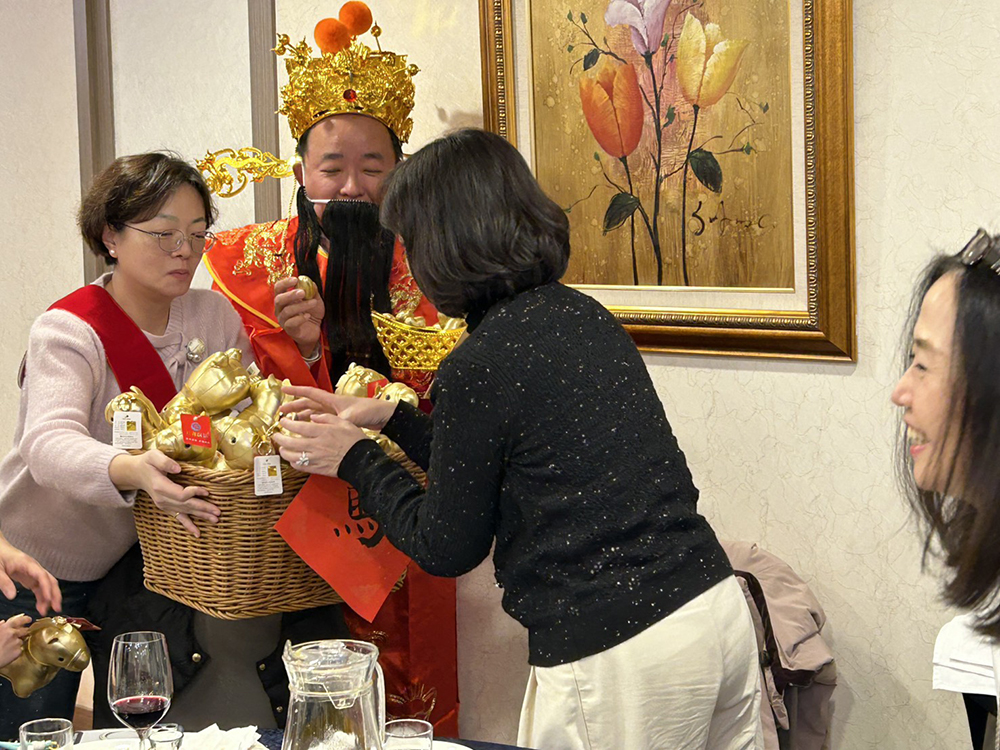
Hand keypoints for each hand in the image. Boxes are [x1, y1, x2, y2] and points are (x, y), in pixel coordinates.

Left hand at [0, 538, 60, 614]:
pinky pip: (40, 588)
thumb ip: (4, 582)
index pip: (42, 575)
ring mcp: (33, 573)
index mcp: (28, 564)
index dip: (46, 588)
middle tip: (56, 608)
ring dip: (49, 598)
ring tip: (46, 611)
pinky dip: (42, 597)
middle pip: (50, 580)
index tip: (48, 599)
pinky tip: (40, 606)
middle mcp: (34, 568)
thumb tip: (12, 596)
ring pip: (47, 585)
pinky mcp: (30, 578)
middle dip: (55, 594)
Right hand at [0, 614, 30, 666]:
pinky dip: (16, 651)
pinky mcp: (18, 651)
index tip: (29, 620)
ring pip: (21, 641)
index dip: (26, 619)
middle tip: (19, 636)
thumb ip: (0, 626)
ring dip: (17, 643)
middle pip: (25, 630)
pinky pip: (20, 649)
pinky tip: (8, 653)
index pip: (20, 620)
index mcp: (6, 627)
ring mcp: (16, 642)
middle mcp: (13, 633)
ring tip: (8, 647)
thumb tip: (3, 622)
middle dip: (23, 632)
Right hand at [109, 450, 220, 537]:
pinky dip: (189, 526)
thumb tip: (178, 469)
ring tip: (216, 520)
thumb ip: (165, 462)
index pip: (180, 494)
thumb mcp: (153, 456)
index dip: (194, 493)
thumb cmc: (147, 463)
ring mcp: (165, 505)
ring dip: (201, 516)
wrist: (137, 474)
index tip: (207, 491)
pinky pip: (179, 518)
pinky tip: (197, 533)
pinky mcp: (167, 507)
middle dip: (203, 508)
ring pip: (186, 512)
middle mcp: (162, 499)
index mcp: (160, 487)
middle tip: (218, 512)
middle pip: (186, 505)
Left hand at [272, 413, 366, 477]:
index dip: (287, 424)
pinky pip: (300, 466)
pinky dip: (293, 462)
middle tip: (276, 434)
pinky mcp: (317, 469)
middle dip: (280, 438)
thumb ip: (327, 418)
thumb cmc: (355, 441)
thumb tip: (314, 416)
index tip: (283, 421)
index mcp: (322, 432)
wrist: (362, 460)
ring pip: (292, 456)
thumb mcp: (344, 422)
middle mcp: (316, 445)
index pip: (298, 427)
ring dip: (284, 451)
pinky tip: (293, 459)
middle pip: (290, 442)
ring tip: (282, 447)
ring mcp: (315, 458)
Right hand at [274, 277, 324, 357]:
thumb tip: (311, 282)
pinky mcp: (289, 329)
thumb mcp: (315, 300)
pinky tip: (308, 315)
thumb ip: (312, 291)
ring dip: (301, 306)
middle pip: (278, 299)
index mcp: (284, 298)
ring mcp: (283, 320)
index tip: (295, 279)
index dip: (285, 282)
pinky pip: (291, 323)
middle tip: (302, 292)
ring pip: (286, 311)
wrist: (315, 330)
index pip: (278, 288)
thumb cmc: (312, 313)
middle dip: (290, 295)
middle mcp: (280, 309)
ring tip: (313, 303)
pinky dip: (300, 318)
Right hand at [281, 384, 397, 430]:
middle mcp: (332, 405)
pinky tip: (306, 428)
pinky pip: (320, 420)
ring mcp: (335, 412)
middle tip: (281, 411)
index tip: (284, 389)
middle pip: (308, 403)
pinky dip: (312, 423)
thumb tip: (328, 425)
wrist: (382, 415)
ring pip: (313, 412)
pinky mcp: (339, 419)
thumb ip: (339, 420)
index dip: (296, 391)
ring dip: (301, 415)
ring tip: (290, 421)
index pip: (310, 393)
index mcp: (333, 400)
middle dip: (294, 406)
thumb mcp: (353, 416)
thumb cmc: (369, 411)